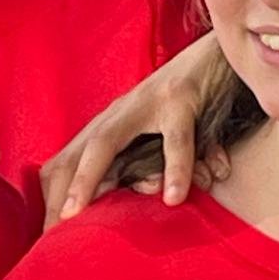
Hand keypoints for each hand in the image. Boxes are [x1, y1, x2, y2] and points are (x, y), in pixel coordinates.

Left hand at [39, 33, 225, 228]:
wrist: (224, 49)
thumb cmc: (199, 95)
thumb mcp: (169, 130)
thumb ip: (157, 161)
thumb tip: (157, 198)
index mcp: (115, 122)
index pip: (70, 159)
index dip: (59, 193)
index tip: (54, 230)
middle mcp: (122, 112)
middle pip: (73, 153)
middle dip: (60, 191)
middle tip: (55, 230)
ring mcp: (147, 102)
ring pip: (106, 143)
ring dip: (89, 179)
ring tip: (82, 215)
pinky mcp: (180, 98)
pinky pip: (176, 138)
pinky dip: (175, 168)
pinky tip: (174, 196)